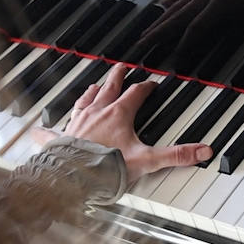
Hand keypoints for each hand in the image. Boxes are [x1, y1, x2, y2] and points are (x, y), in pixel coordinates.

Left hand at [37, 64, 211, 181]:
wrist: (76, 177)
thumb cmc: (108, 167)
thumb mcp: (147, 160)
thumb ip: (176, 155)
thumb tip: (202, 151)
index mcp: (118, 114)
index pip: (136, 93)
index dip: (146, 87)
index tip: (151, 84)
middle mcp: (97, 113)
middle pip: (109, 87)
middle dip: (117, 75)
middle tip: (122, 67)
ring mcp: (78, 123)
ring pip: (85, 100)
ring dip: (92, 91)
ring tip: (95, 85)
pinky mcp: (63, 137)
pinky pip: (54, 130)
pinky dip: (49, 128)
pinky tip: (41, 128)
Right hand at [126, 0, 243, 67]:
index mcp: (223, 2)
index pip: (199, 24)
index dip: (187, 41)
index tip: (176, 56)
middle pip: (178, 17)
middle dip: (160, 32)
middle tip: (142, 45)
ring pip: (176, 8)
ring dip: (159, 22)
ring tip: (143, 35)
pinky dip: (169, 5)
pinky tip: (159, 11)